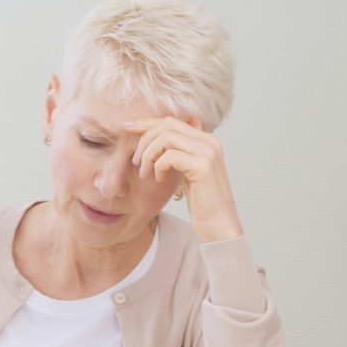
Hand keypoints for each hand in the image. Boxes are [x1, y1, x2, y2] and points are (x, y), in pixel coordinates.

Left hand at [126, 116, 242, 241]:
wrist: (220, 225)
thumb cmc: (203, 203)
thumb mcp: (189, 174)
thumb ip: (181, 154)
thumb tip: (167, 137)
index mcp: (207, 141)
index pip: (172, 121)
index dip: (147, 123)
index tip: (126, 127)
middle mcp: (210, 142)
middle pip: (167, 124)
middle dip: (144, 139)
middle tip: (135, 161)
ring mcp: (208, 152)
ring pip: (165, 137)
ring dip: (148, 155)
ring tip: (145, 173)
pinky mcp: (202, 166)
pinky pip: (169, 156)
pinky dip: (158, 166)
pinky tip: (159, 180)